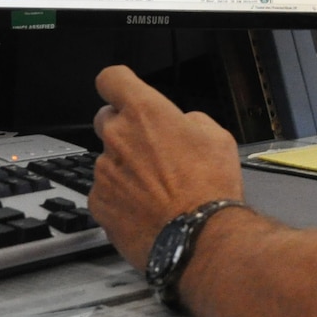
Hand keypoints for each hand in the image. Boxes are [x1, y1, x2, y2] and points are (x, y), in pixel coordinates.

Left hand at [89, 66, 245, 268]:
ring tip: (155, 189)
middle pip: (105, 119)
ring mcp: (104, 171)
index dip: (118, 84)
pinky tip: (144, 208)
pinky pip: (104, 191)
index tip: (123, 92)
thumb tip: (181, 125)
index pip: (111, 79)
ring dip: (125, 167)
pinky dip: (119, 197)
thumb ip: (190, 122)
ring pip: (107, 159)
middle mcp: (117, 136)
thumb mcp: (218, 138)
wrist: (199, 238)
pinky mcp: (98, 202)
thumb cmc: (210, 188)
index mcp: (145, 112)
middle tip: (150, 149)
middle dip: (123, 129)